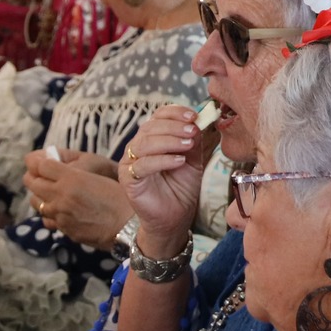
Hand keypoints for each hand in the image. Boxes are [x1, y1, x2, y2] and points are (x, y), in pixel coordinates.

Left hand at [25, 153, 132, 248]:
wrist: (131, 227)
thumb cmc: (122, 195)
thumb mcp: (100, 172)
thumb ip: (75, 167)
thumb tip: (55, 162)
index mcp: (71, 178)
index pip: (39, 164)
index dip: (37, 160)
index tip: (39, 160)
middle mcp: (61, 196)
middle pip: (31, 181)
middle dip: (33, 175)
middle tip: (41, 173)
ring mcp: (60, 215)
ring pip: (35, 201)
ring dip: (39, 194)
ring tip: (50, 191)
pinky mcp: (64, 229)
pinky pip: (46, 218)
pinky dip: (49, 211)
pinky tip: (60, 209)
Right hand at [120, 106, 217, 250]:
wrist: (174, 217)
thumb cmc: (181, 188)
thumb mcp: (194, 160)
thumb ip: (195, 141)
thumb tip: (202, 122)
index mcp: (152, 138)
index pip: (158, 116)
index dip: (174, 112)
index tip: (194, 115)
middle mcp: (137, 148)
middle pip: (150, 127)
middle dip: (174, 126)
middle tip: (193, 131)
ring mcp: (129, 163)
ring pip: (144, 144)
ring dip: (169, 141)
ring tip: (188, 145)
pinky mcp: (128, 180)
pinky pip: (142, 165)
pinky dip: (161, 161)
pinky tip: (178, 161)